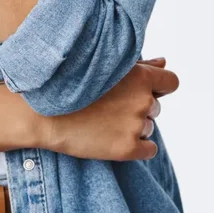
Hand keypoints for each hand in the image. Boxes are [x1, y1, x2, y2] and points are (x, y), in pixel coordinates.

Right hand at [37, 57, 178, 161]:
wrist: (42, 111)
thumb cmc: (72, 83)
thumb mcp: (106, 67)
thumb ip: (140, 66)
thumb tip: (164, 63)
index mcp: (140, 76)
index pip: (171, 82)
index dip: (159, 86)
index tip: (144, 90)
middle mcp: (142, 100)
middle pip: (155, 107)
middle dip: (138, 107)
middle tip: (109, 105)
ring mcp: (135, 125)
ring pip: (148, 127)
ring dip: (133, 125)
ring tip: (103, 119)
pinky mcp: (127, 149)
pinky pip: (149, 149)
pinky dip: (136, 146)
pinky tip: (112, 137)